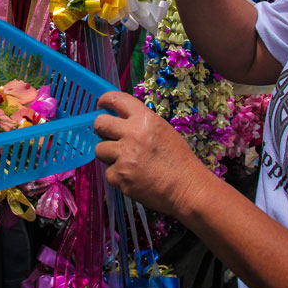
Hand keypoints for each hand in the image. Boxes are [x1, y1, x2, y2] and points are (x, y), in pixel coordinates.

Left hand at [94, 91, 209, 215]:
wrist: (187, 188)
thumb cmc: (179, 159)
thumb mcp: (162, 130)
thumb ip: (139, 123)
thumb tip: (118, 122)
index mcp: (144, 119)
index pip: (116, 99)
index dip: (105, 101)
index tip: (102, 105)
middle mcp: (131, 134)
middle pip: (99, 123)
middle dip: (101, 129)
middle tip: (108, 135)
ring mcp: (124, 156)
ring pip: (99, 149)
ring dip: (109, 154)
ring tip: (126, 161)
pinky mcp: (119, 176)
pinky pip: (108, 172)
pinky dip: (117, 175)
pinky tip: (132, 177)